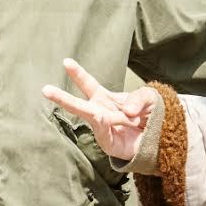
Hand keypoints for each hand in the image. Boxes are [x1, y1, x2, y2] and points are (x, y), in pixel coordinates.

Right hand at [42, 59, 157, 160]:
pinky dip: (118, 124)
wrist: (161, 140)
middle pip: (77, 104)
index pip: (87, 83)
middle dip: (61, 97)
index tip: (66, 62)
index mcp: (105, 97)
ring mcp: (101, 128)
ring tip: (133, 118)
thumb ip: (138, 98)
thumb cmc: (151, 115)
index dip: (77, 73)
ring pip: (94, 117)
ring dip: (110, 114)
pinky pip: (106, 130)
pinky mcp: (107, 143)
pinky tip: (126, 121)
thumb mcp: (149, 98)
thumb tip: (127, 111)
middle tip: (45, 89)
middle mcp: (99, 111)